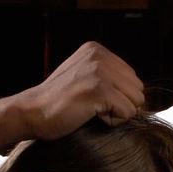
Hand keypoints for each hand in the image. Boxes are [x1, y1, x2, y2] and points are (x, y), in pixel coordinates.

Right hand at [7, 42, 145, 139]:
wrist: (31, 113)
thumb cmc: (58, 103)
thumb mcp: (83, 76)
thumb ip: (108, 76)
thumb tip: (141, 93)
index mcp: (96, 50)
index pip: (132, 78)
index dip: (117, 96)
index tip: (92, 98)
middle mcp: (99, 56)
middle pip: (138, 89)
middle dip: (121, 104)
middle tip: (93, 107)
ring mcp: (99, 71)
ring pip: (136, 101)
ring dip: (118, 113)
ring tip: (92, 111)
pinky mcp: (99, 89)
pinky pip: (128, 112)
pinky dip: (113, 121)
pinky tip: (91, 116)